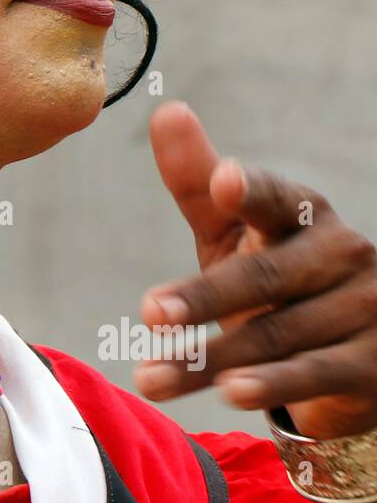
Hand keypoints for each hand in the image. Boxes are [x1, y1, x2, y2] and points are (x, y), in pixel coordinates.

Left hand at [135, 101, 376, 439]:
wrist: (351, 351)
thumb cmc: (275, 274)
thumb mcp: (234, 231)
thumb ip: (198, 181)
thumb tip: (168, 109)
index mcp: (304, 212)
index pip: (276, 198)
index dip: (251, 190)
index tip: (224, 180)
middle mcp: (341, 253)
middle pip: (264, 276)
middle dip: (203, 298)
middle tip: (148, 313)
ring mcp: (364, 309)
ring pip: (276, 334)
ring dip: (208, 360)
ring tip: (150, 376)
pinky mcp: (372, 363)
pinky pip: (314, 372)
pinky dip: (271, 384)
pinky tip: (228, 393)